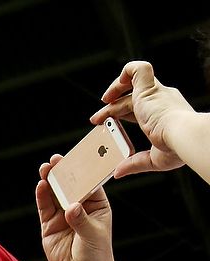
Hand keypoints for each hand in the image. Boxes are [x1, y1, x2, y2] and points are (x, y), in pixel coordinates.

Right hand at [35, 156, 115, 260]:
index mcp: (97, 205)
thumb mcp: (93, 235)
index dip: (83, 170)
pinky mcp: (49, 225)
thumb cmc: (96, 255)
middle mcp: (79, 207)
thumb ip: (81, 220)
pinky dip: (42, 197)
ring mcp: (63, 215)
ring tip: (45, 168)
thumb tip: (71, 207)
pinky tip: (40, 186)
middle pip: (70, 185)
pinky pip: (44, 208)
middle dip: (63, 172)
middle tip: (56, 160)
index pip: (89, 183)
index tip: (77, 158)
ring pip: (55, 194)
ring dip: (50, 181)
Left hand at [92, 61, 190, 177]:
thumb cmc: (177, 149)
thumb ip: (134, 163)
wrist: (183, 136)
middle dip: (112, 108)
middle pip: (132, 98)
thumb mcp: (153, 159)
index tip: (107, 125)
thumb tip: (118, 172)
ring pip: (134, 81)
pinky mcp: (148, 89)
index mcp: (165, 115)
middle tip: (95, 120)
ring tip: (104, 101)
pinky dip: (126, 71)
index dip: (121, 115)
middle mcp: (162, 100)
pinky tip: (114, 87)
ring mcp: (155, 93)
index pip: (139, 110)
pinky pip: (139, 69)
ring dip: (116, 88)